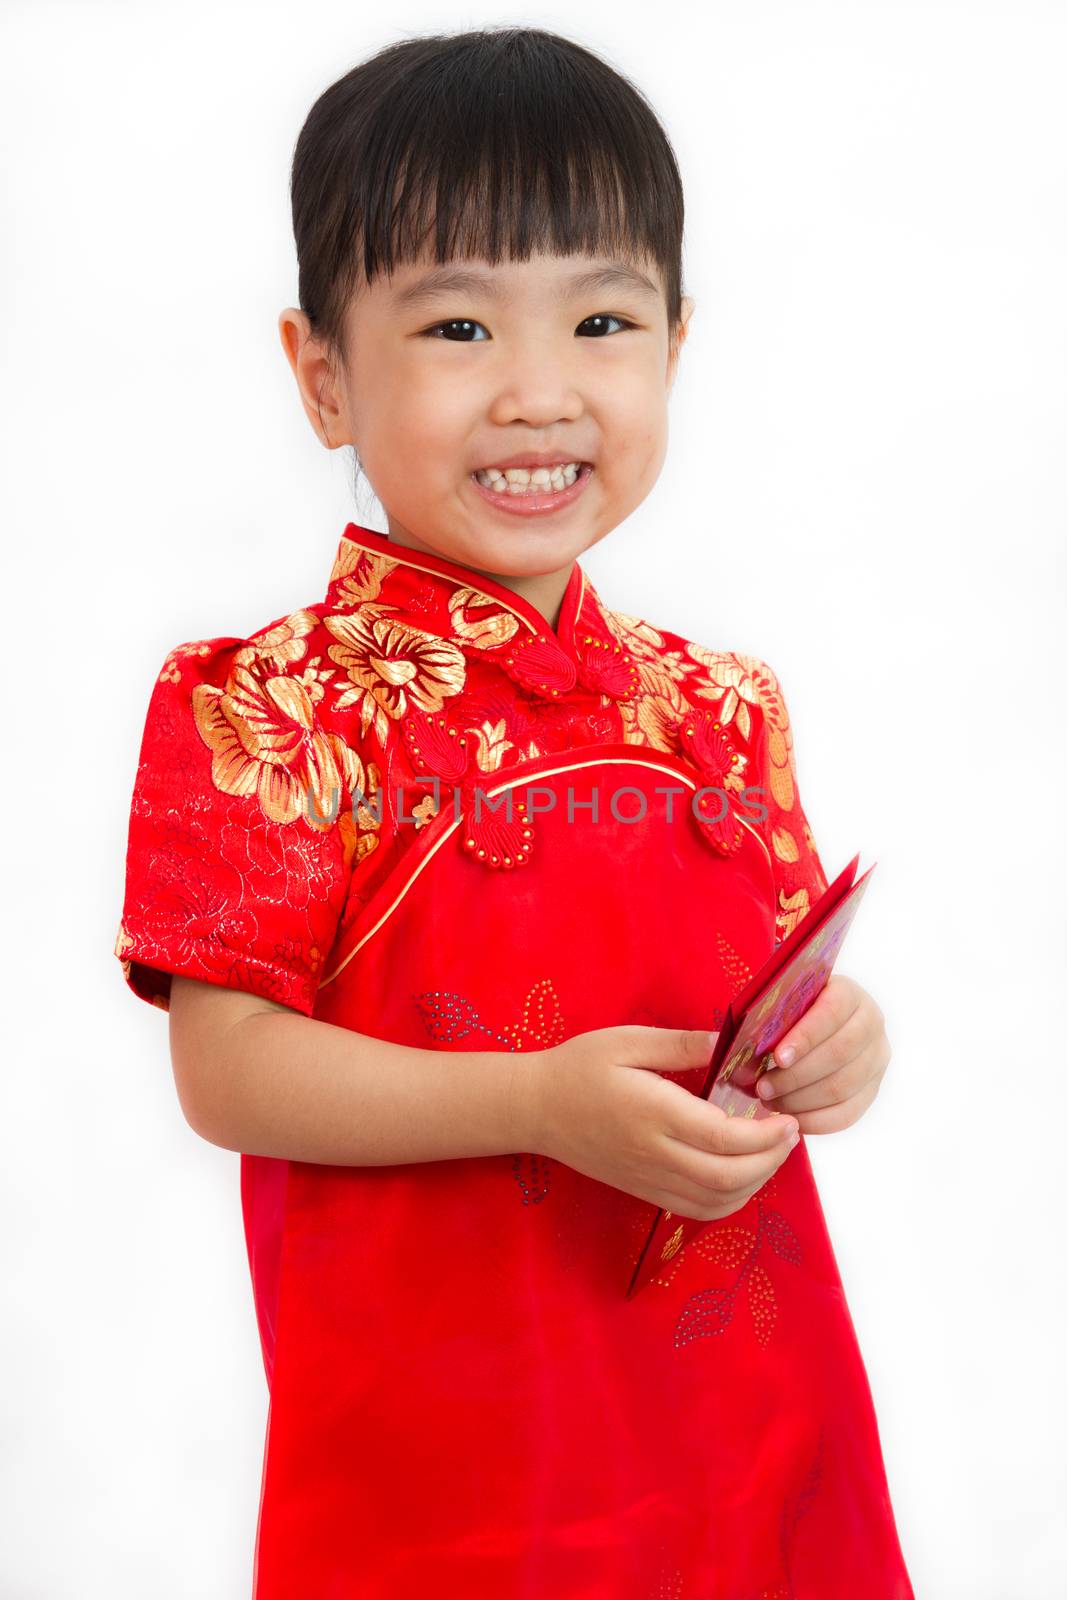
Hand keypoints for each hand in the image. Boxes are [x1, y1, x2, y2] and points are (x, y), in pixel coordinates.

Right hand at [526, 1026, 801, 1221]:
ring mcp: (648, 1178)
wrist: (534, 1109)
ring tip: (772, 1153)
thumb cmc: (579, 1067)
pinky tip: (742, 1178)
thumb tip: (728, 1044)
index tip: (787, 1118)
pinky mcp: (643, 1191)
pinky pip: (696, 1209)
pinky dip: (729, 1201)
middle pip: (727, 1176)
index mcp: (652, 1112)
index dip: (764, 1135)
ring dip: (755, 1182)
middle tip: (790, 1134)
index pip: (722, 1136)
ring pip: (716, 1200)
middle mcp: (653, 1153)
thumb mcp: (627, 1040)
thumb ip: (681, 1045)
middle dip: (770, 1160)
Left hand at [755, 974, 889, 1133]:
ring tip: (769, 1101)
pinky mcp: (871, 1089)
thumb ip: (776, 1015)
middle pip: (838, 1054)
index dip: (805, 1037)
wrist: (817, 1023)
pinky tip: (790, 1119)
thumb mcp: (787, 1000)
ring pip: (842, 1087)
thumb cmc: (793, 1010)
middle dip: (796, 1076)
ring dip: (800, 1100)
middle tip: (762, 1087)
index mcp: (849, 993)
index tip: (777, 1057)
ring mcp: (876, 1059)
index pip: (831, 1013)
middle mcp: (872, 1023)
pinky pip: (847, 1114)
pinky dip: (816, 1121)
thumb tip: (749, 1049)